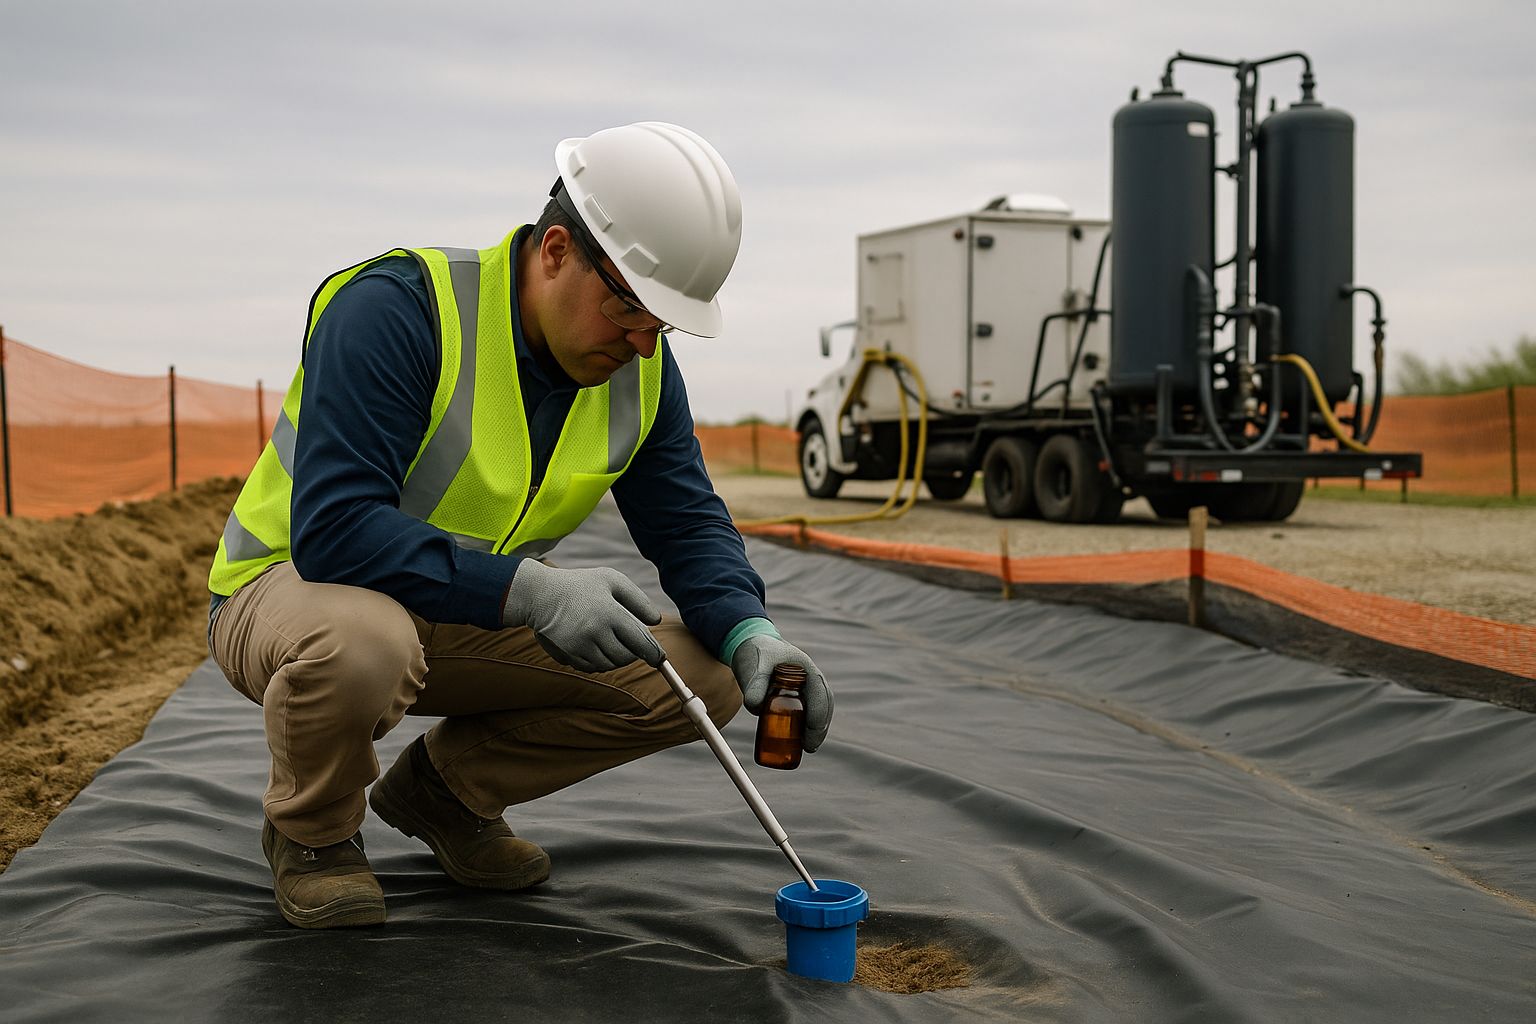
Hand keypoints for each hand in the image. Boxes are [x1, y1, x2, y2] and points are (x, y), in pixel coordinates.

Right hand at [502, 561, 662, 672]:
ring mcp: (580, 646)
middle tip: (632, 646)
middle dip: (632, 654)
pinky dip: (598, 661)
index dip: (653, 653)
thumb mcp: (611, 580)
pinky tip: (595, 647)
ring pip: (609, 665)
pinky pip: (591, 668)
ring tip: (612, 642)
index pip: (640, 643)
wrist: (539, 595)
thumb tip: (656, 621)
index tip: (659, 658)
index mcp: (610, 613)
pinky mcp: (568, 655)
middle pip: (625, 658)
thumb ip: (638, 600)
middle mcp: (595, 632)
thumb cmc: (580, 585)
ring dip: (615, 658)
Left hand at [730, 635, 832, 752]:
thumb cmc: (754, 653)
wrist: (750, 644)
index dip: (818, 717)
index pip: (820, 695)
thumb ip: (754, 685)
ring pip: (820, 707)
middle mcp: (811, 676)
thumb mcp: (754, 667)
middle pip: (824, 704)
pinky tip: (802, 737)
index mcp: (806, 668)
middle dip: (819, 727)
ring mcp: (807, 684)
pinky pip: (810, 708)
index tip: (810, 736)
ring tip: (808, 746)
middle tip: (809, 747)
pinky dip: (809, 723)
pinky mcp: (799, 691)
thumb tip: (754, 707)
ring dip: (816, 727)